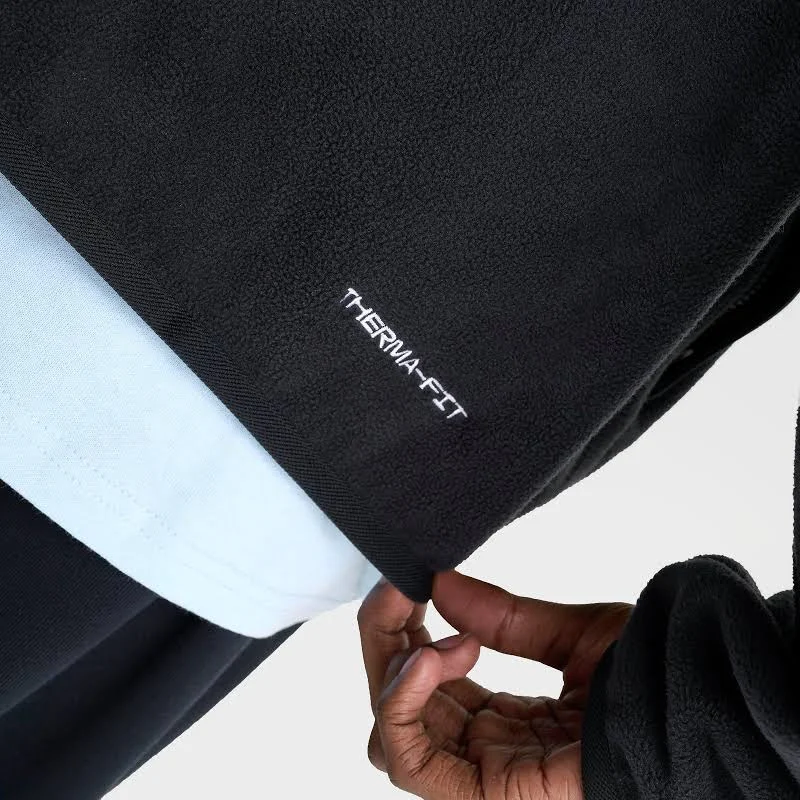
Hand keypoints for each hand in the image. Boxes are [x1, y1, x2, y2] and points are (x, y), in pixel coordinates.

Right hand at [358, 570, 631, 799]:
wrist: (698, 710)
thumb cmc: (654, 684)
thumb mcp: (574, 636)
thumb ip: (504, 618)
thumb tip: (440, 583)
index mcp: (503, 719)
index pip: (423, 682)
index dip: (403, 629)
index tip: (409, 583)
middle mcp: (484, 750)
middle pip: (395, 705)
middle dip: (385, 640)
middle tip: (399, 591)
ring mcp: (482, 775)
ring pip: (391, 734)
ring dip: (393, 667)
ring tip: (434, 633)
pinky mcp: (486, 792)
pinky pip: (410, 759)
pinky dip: (400, 702)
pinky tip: (433, 656)